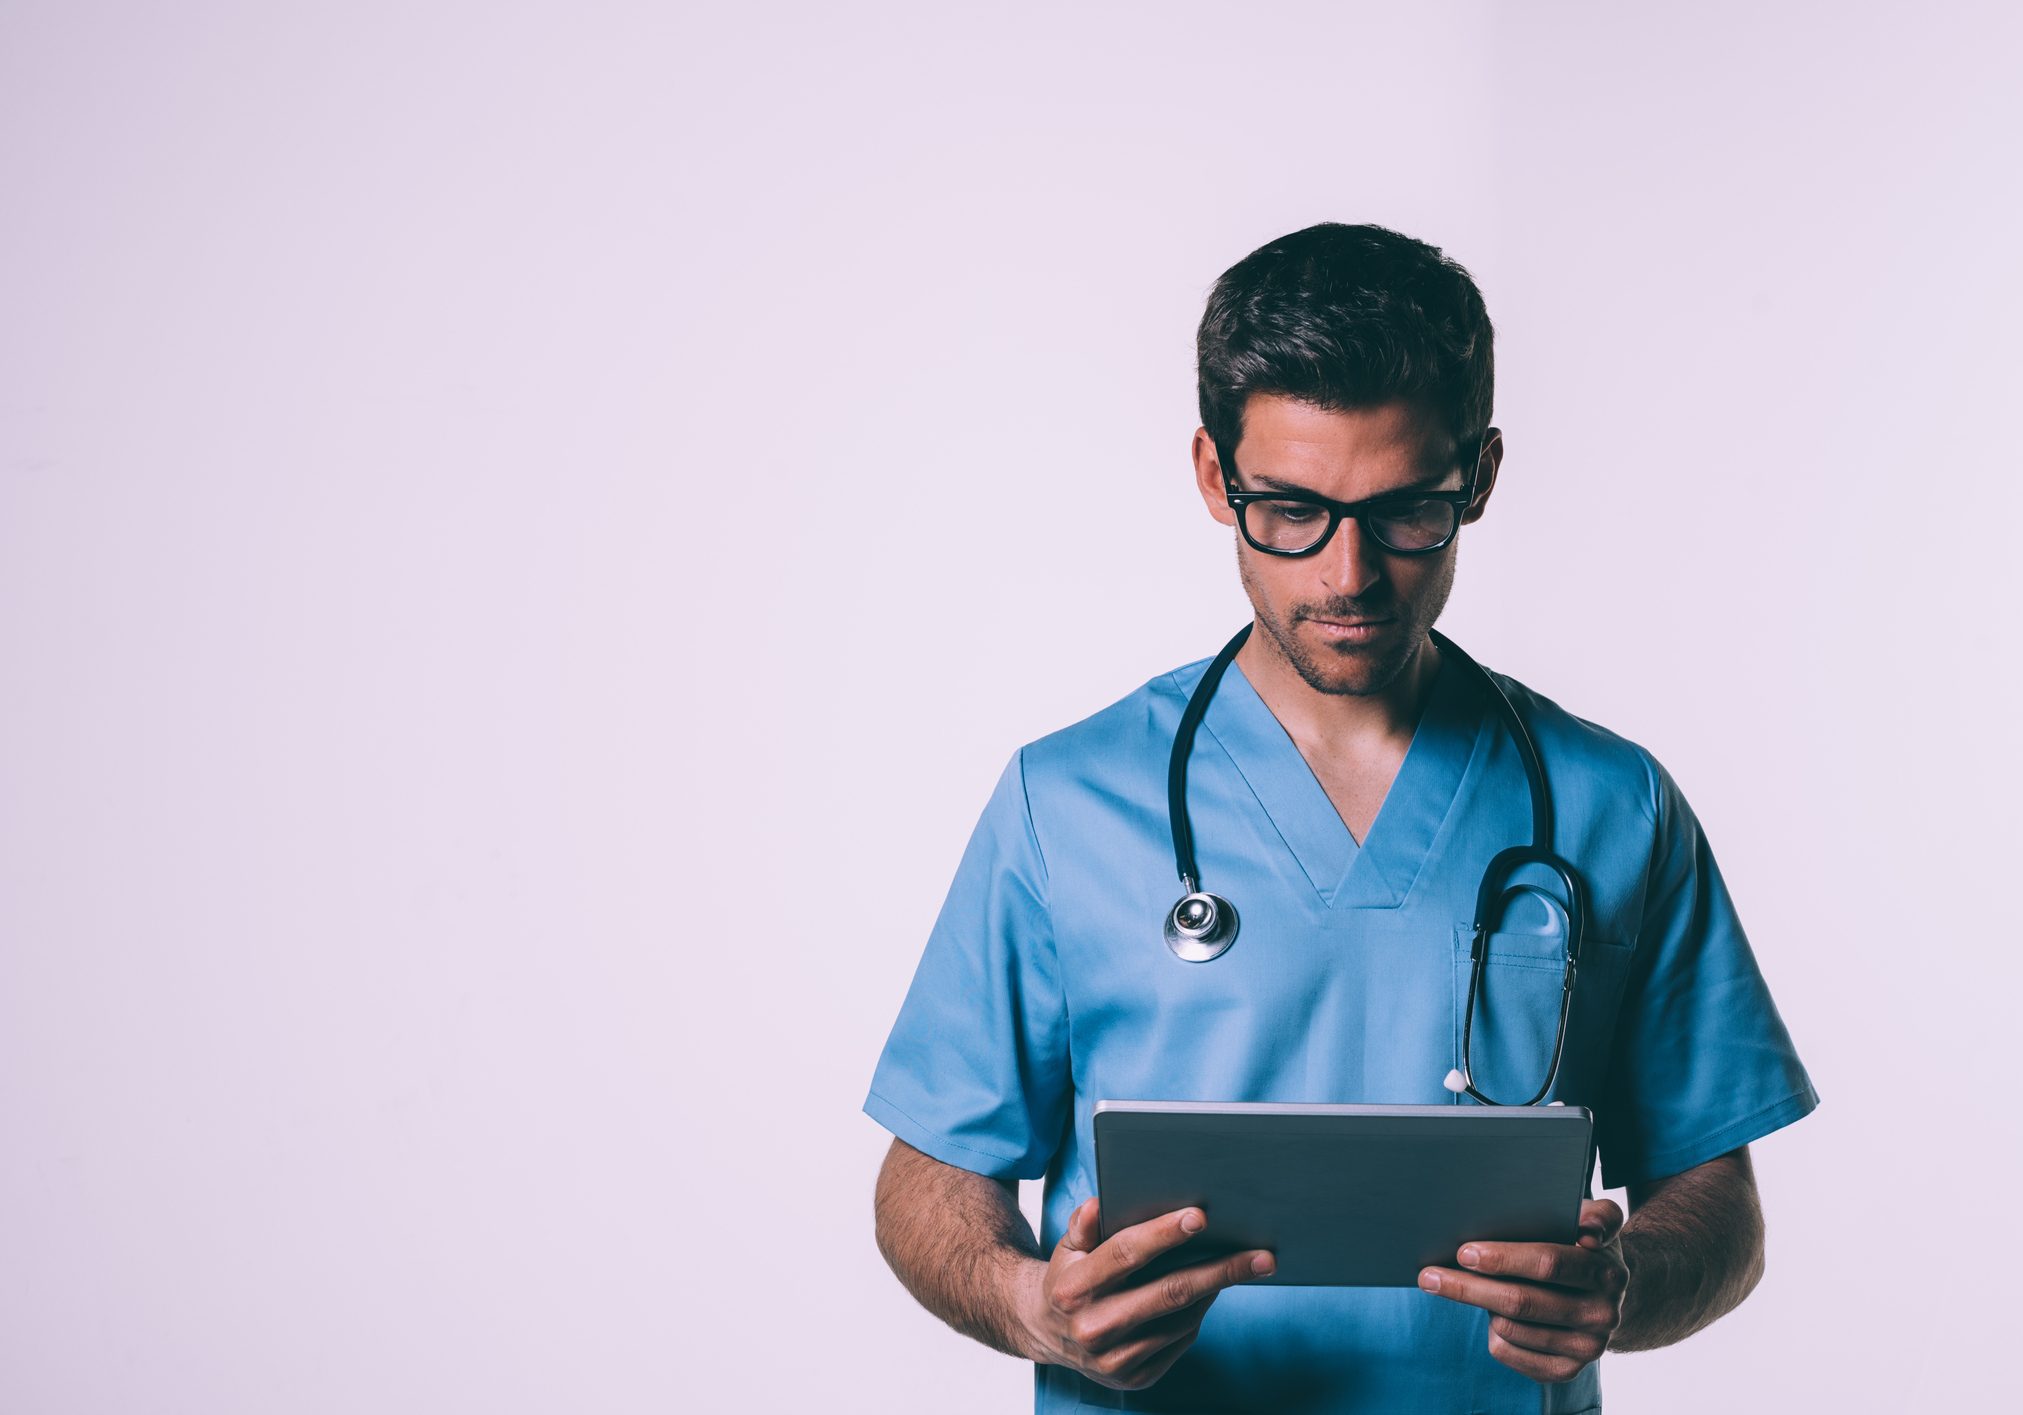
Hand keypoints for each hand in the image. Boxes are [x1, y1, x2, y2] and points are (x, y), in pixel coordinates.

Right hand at [1013, 1196, 1274, 1391]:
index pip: (1125, 1254)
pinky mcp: (1133, 1378)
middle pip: (1169, 1293)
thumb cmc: (1068, 1274)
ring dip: (1216, 1290)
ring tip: (1243, 1265)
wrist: (1045, 1331)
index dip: (1164, 1234)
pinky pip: (1181, 1341)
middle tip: (1263, 1256)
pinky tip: (1210, 1290)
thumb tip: (1097, 1204)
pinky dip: (1199, 1313)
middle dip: (1220, 1271)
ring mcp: (1113, 1359)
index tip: (1202, 1216)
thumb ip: (1083, 1224)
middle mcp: (1092, 1328)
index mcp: (1073, 1288)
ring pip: (1182, 1319)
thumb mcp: (1066, 1245)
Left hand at [1417, 1198, 1629, 1383]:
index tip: (1463, 1252)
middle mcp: (1603, 1315)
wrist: (1606, 1297)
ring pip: (1510, 1328)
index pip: (1548, 1263)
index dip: (1503, 1258)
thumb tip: (1587, 1229)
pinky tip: (1492, 1315)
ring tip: (1470, 1286)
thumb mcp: (1597, 1221)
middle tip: (1429, 1275)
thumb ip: (1598, 1215)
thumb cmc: (1584, 1247)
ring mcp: (1586, 1347)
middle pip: (1521, 1301)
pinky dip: (1492, 1332)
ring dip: (1480, 1306)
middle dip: (1469, 1287)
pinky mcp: (1566, 1370)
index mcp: (1607, 1273)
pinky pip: (1510, 1352)